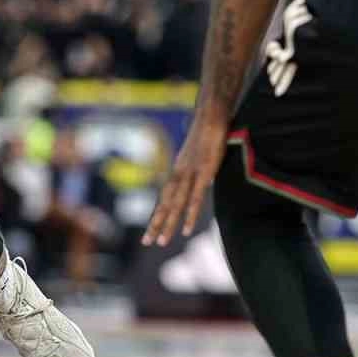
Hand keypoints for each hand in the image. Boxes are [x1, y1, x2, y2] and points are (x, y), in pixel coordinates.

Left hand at [143, 113, 230, 245]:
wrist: (211, 113)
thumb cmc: (209, 130)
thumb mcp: (201, 151)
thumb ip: (199, 167)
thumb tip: (203, 178)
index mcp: (178, 169)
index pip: (165, 196)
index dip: (158, 213)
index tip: (151, 230)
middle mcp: (179, 173)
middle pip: (166, 203)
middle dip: (156, 224)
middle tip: (147, 243)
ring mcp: (191, 173)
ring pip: (176, 204)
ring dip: (168, 224)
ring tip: (162, 242)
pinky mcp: (204, 172)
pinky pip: (195, 197)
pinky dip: (189, 214)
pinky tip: (186, 229)